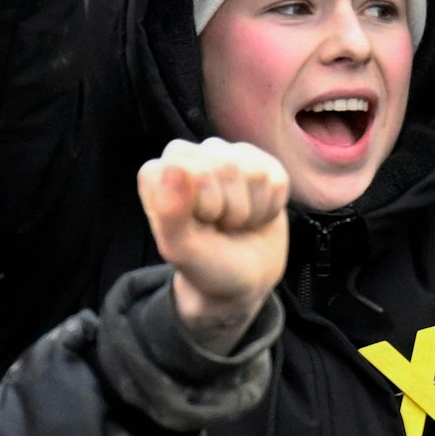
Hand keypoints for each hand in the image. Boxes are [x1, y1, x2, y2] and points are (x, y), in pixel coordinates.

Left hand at [139, 137, 290, 352]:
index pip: (192, 169)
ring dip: (250, 211)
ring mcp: (226, 156)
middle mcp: (190, 156)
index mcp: (158, 173)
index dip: (204, 204)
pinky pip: (277, 180)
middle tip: (218, 227)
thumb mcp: (181, 250)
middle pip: (227, 167)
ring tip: (234, 223)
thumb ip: (170, 213)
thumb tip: (174, 168)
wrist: (242, 279)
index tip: (198, 226)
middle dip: (230, 209)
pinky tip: (254, 216)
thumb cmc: (205, 265)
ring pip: (254, 172)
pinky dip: (270, 208)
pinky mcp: (260, 163)